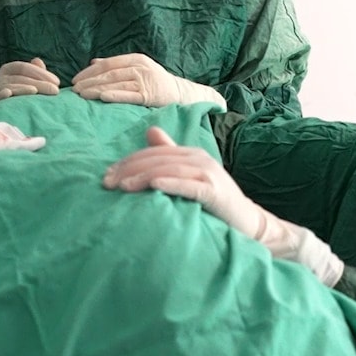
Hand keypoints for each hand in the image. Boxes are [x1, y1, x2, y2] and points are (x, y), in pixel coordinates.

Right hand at [0, 58, 60, 101]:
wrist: (5, 116)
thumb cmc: (22, 96)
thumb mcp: (29, 82)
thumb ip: (35, 72)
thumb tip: (37, 61)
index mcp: (8, 69)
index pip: (24, 67)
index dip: (41, 73)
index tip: (57, 82)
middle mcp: (0, 77)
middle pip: (20, 77)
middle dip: (39, 83)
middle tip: (55, 90)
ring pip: (11, 86)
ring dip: (25, 88)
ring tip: (37, 92)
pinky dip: (3, 95)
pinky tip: (10, 94)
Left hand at [72, 54, 225, 108]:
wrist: (183, 94)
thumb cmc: (156, 83)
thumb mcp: (138, 69)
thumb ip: (117, 66)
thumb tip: (94, 63)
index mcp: (135, 59)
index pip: (107, 64)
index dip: (89, 72)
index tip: (76, 79)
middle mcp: (140, 67)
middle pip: (108, 73)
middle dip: (89, 81)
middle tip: (74, 90)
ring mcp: (145, 80)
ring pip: (116, 83)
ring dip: (96, 89)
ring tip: (82, 95)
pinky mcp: (150, 95)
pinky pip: (129, 95)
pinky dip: (115, 95)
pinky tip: (102, 97)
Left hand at [104, 128, 341, 285]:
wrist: (249, 223)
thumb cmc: (215, 203)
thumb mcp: (190, 178)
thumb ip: (171, 156)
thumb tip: (150, 131)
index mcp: (191, 154)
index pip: (152, 153)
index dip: (127, 162)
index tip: (106, 177)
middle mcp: (199, 158)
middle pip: (157, 159)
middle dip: (129, 169)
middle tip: (107, 183)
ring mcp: (209, 173)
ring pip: (169, 169)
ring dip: (142, 176)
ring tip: (121, 186)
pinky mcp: (215, 191)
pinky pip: (189, 184)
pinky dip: (170, 183)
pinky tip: (153, 185)